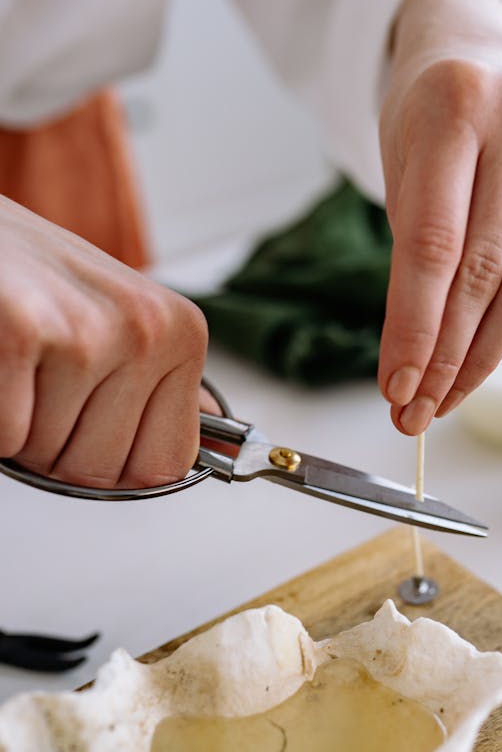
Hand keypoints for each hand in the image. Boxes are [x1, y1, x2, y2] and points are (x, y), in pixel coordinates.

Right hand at [0, 196, 209, 488]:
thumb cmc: (40, 281)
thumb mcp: (123, 323)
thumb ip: (167, 392)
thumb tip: (228, 453)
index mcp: (182, 334)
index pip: (165, 467)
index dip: (113, 465)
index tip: (87, 422)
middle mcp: (147, 329)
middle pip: (103, 470)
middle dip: (59, 449)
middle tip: (41, 386)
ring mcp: (89, 330)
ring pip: (51, 456)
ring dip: (23, 431)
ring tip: (22, 368)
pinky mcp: (25, 332)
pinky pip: (10, 439)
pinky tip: (1, 366)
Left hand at [378, 0, 501, 434]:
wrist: (481, 61)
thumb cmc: (429, 126)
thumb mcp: (400, 173)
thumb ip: (406, 263)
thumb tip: (410, 372)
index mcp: (453, 109)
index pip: (432, 246)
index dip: (415, 329)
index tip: (398, 388)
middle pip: (483, 274)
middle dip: (446, 356)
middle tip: (417, 410)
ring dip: (486, 355)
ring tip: (449, 395)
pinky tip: (493, 346)